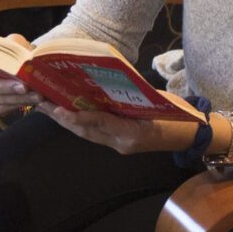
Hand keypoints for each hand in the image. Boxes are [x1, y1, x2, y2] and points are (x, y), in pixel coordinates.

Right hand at [0, 48, 38, 118]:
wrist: (24, 71)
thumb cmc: (15, 55)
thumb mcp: (14, 45)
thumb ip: (12, 46)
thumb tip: (19, 56)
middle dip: (3, 86)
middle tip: (24, 86)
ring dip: (16, 98)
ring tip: (36, 94)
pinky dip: (16, 105)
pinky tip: (31, 100)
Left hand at [42, 103, 209, 155]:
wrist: (191, 133)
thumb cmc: (176, 116)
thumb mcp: (157, 104)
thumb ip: (133, 100)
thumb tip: (106, 87)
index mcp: (132, 134)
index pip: (101, 124)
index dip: (80, 116)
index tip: (60, 109)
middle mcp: (121, 143)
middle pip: (86, 131)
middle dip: (62, 118)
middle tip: (41, 103)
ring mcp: (119, 144)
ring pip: (86, 132)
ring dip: (65, 120)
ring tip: (44, 106)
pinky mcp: (119, 141)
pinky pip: (94, 131)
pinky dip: (78, 121)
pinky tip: (64, 111)